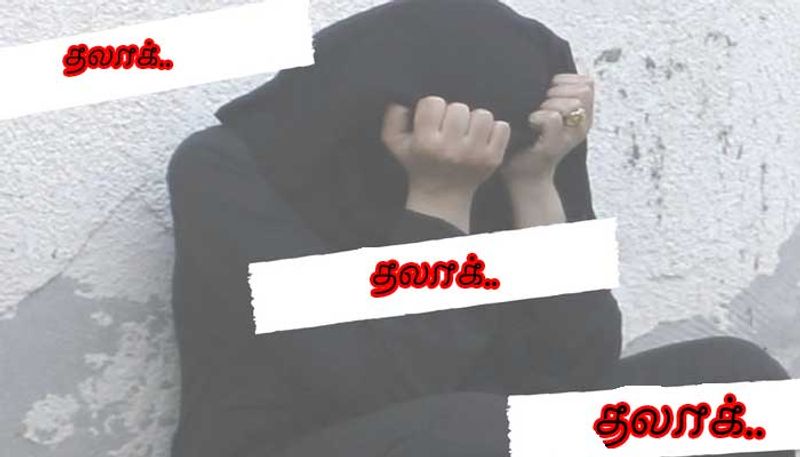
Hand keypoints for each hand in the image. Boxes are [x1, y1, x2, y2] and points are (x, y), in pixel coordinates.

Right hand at [382, 96, 510, 231]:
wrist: (441, 195)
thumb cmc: (418, 162)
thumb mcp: (395, 142)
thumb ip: (393, 115)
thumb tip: (404, 96)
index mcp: (426, 143)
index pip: (434, 102)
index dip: (433, 107)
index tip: (433, 119)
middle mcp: (451, 149)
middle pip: (460, 107)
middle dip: (454, 114)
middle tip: (451, 126)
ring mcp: (475, 155)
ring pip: (483, 115)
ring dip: (475, 119)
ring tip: (467, 130)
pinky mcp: (493, 159)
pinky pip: (502, 127)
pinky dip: (494, 129)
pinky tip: (482, 137)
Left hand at [500, 74, 594, 184]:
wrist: (524, 176)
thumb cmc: (530, 140)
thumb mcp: (547, 111)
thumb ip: (555, 92)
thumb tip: (552, 71)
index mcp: (584, 115)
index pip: (587, 83)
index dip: (565, 82)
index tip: (548, 93)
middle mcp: (583, 126)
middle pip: (583, 90)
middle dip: (557, 91)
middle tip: (541, 105)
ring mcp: (571, 137)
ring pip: (571, 102)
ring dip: (548, 104)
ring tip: (535, 115)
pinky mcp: (555, 146)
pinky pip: (553, 118)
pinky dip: (539, 116)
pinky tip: (530, 123)